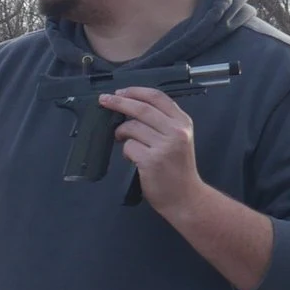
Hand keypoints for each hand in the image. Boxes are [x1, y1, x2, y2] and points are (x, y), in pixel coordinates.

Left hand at [102, 87, 204, 215]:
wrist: (185, 197)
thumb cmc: (178, 169)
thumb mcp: (179, 139)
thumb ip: (162, 122)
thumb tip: (131, 107)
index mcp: (183, 122)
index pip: (158, 97)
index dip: (135, 92)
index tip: (120, 92)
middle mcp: (176, 131)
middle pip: (141, 108)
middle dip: (119, 102)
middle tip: (104, 100)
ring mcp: (164, 146)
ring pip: (131, 128)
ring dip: (121, 132)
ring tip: (122, 139)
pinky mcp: (151, 160)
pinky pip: (128, 147)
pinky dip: (125, 151)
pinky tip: (132, 158)